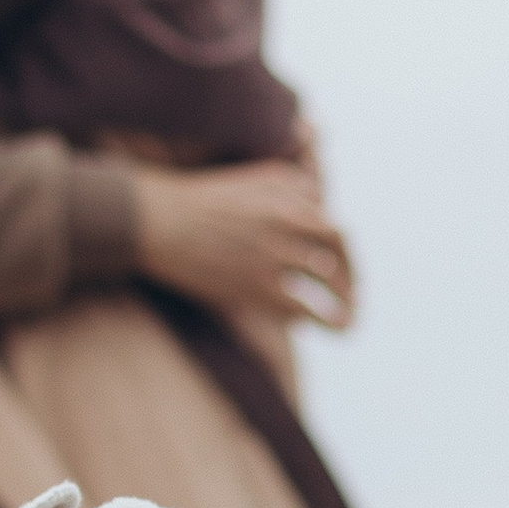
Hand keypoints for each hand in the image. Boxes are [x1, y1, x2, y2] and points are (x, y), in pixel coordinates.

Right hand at [131, 159, 355, 330]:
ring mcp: (277, 251)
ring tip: (348, 324)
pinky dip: (309, 319)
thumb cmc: (194, 202)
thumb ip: (286, 191)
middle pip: (340, 247)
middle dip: (351, 274)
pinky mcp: (259, 285)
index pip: (330, 221)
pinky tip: (307, 327)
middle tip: (353, 295)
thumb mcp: (248, 180)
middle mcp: (290, 217)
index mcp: (288, 190)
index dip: (340, 248)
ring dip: (344, 305)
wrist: (154, 219)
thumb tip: (317, 208)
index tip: (339, 265)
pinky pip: (300, 308)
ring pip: (330, 282)